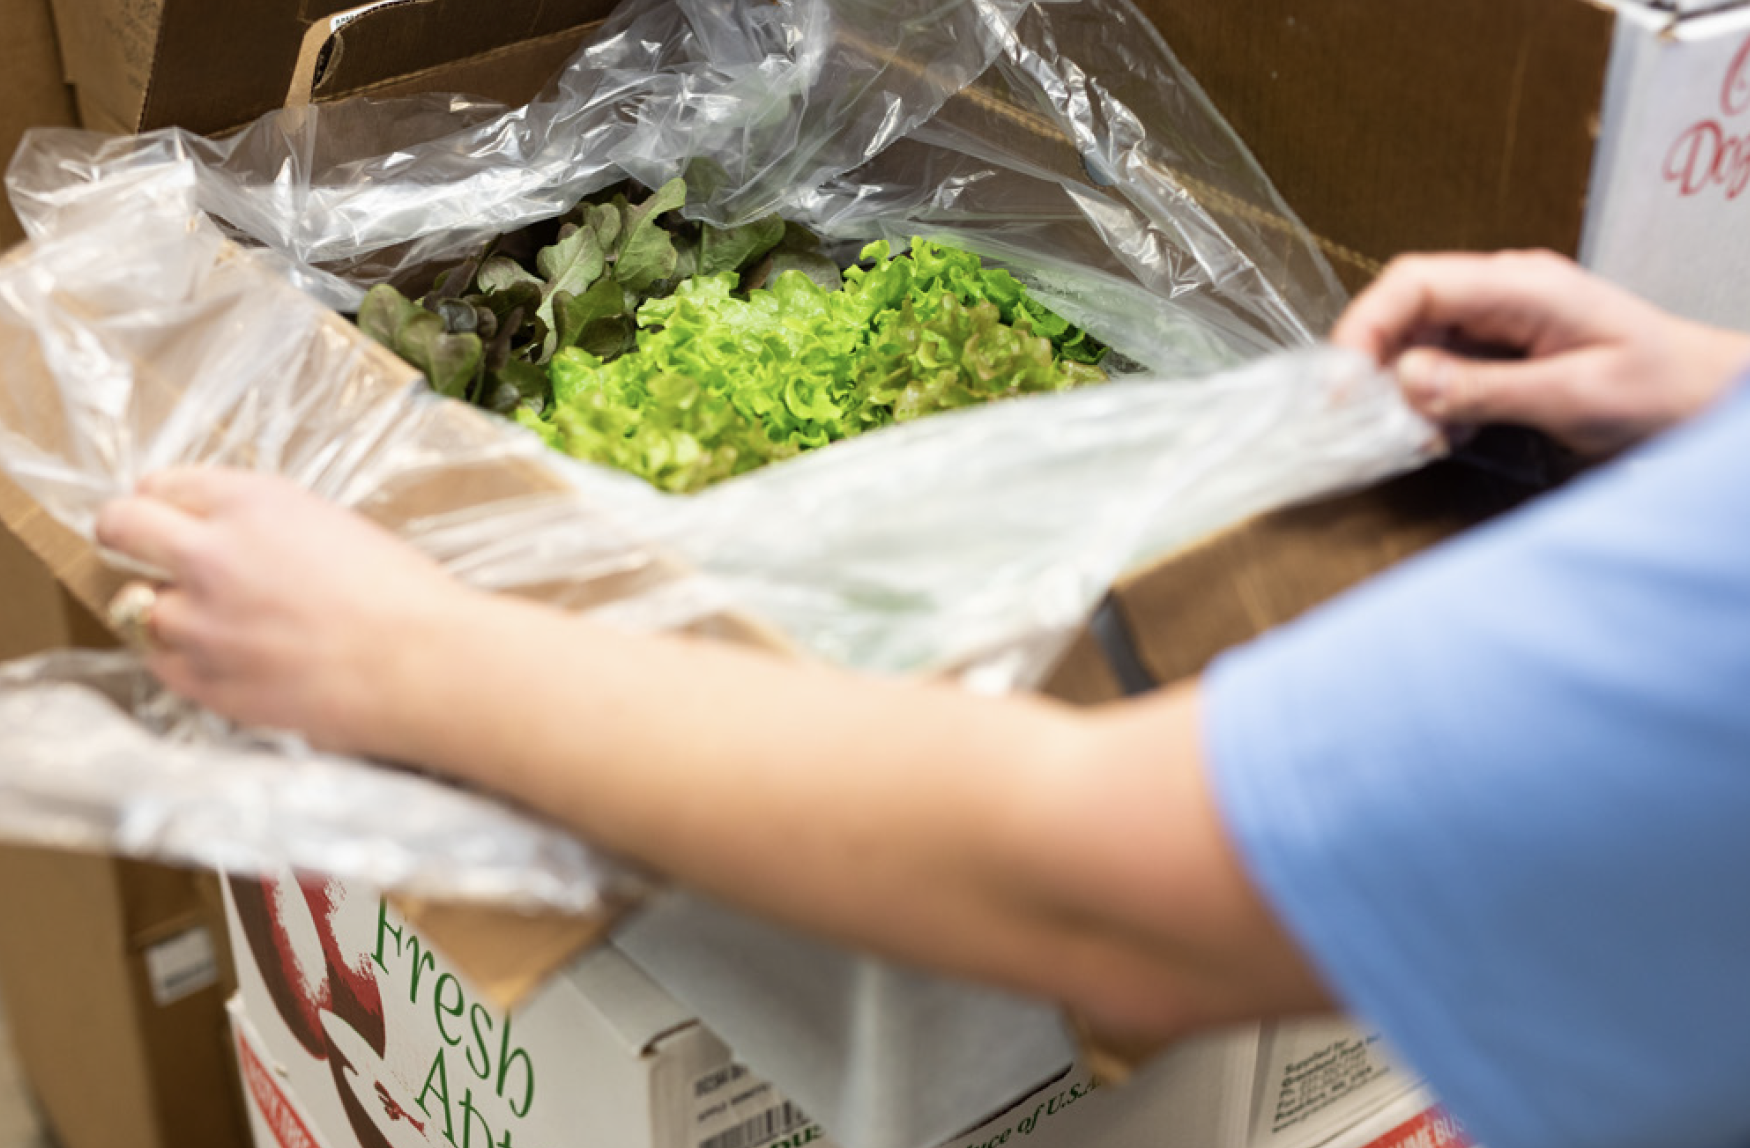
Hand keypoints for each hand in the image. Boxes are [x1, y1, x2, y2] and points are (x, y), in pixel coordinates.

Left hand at [95, 468, 471, 755]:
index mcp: (252, 503)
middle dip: (124, 534)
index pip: (163, 483)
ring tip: (216, 623)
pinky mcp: (206, 681)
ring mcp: (202, 623)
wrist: (424, 665)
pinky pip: (162, 664)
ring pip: (139, 606)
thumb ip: (268, 525)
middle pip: (120, 527)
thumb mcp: (335, 527)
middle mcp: (212, 554)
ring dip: (170, 611)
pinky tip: (226, 659)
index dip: (165, 501)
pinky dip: (183, 659)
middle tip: (140, 549)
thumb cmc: (404, 596)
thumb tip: (228, 537)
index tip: (170, 515)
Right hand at [1331, 251, 1749, 454]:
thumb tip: (1405, 380)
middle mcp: (1505, 295)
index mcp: (1523, 285)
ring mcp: (1503, 323)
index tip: (1341, 380)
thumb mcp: (1574, 396)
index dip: (1366, 325)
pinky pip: (1444, 370)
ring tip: (1418, 434)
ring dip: (1403, 391)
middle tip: (1365, 417)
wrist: (1712, 403)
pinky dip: (1431, 404)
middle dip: (1376, 364)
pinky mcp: (1503, 354)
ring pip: (1419, 344)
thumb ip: (1485, 388)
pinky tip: (1447, 433)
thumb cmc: (1665, 390)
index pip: (1415, 283)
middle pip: (1407, 311)